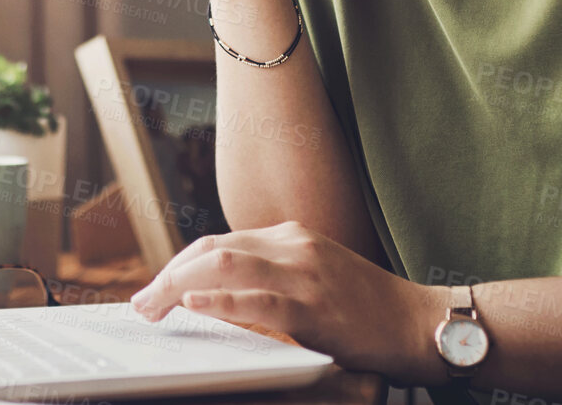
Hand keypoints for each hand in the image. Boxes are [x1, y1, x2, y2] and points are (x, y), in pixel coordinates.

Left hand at [126, 220, 450, 386]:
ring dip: (177, 286)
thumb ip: (275, 276)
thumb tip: (218, 293)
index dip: (178, 265)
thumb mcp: (317, 278)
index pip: (218, 243)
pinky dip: (218, 301)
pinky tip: (192, 305)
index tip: (154, 289)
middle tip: (141, 304)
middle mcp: (294, 246)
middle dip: (167, 275)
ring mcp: (305, 273)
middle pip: (212, 249)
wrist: (421, 323)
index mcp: (292, 237)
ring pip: (224, 265)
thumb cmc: (368, 310)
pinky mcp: (315, 307)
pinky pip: (257, 301)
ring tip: (152, 307)